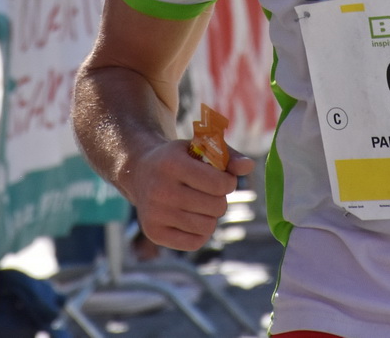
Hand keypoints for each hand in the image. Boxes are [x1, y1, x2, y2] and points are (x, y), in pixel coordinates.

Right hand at [122, 138, 255, 250]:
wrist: (140, 171)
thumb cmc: (179, 158)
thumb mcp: (200, 148)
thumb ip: (228, 156)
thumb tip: (249, 166)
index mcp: (172, 164)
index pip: (218, 183)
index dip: (229, 182)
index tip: (223, 179)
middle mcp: (161, 190)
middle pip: (216, 206)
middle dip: (220, 199)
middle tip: (210, 192)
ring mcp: (155, 213)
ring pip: (208, 226)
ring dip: (211, 216)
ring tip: (201, 204)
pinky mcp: (154, 232)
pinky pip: (195, 242)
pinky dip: (200, 232)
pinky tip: (191, 217)